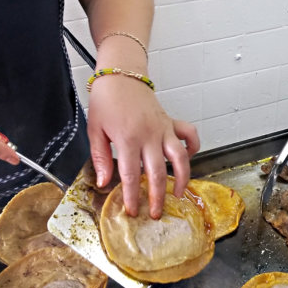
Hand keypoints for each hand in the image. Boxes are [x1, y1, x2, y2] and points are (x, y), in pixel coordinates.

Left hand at [86, 74, 199, 218]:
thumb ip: (100, 157)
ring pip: (179, 158)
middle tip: (155, 213)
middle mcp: (149, 135)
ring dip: (181, 178)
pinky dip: (192, 147)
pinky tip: (187, 159)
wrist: (121, 74)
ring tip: (179, 194)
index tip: (132, 211)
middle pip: (156, 172)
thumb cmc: (106, 100)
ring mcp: (163, 128)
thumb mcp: (95, 129)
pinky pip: (188, 135)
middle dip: (156, 197)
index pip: (130, 175)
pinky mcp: (171, 122)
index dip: (132, 196)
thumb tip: (103, 182)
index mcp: (128, 138)